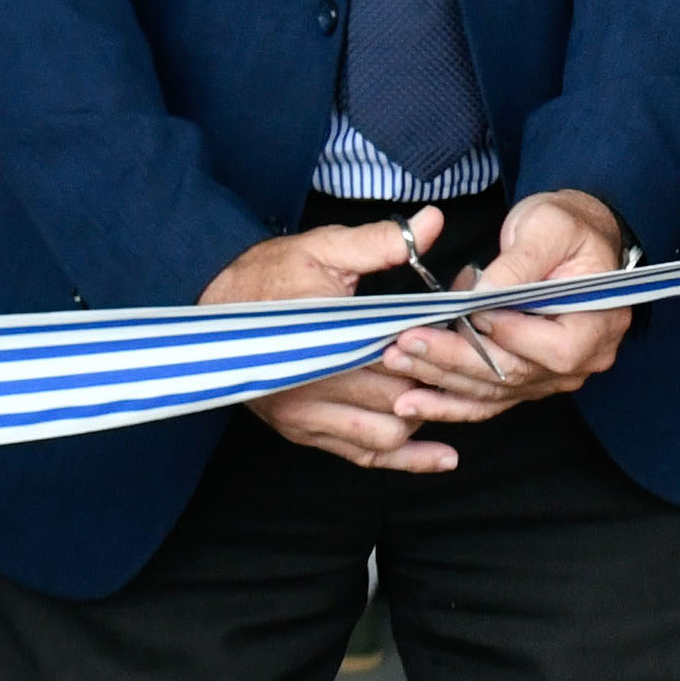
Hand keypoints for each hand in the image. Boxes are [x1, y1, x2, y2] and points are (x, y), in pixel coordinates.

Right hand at [211, 205, 459, 473]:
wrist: (211, 309)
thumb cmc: (267, 276)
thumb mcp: (322, 248)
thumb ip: (379, 241)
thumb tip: (432, 222)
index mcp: (326, 340)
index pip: (402, 353)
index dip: (440, 342)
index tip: (466, 327)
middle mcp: (314, 386)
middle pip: (399, 396)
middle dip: (437, 378)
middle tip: (468, 357)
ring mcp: (305, 415)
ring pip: (388, 433)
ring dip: (422, 414)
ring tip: (448, 389)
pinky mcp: (302, 432)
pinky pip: (362, 456)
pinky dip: (405, 458)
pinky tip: (442, 456)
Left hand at [369, 189, 633, 423]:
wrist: (570, 239)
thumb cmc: (567, 228)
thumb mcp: (548, 228)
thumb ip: (518, 264)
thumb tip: (482, 294)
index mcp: (599, 324)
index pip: (554, 349)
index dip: (509, 335)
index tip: (466, 313)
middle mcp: (582, 362)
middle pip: (515, 373)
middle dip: (456, 358)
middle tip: (407, 341)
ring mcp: (552, 377)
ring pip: (493, 390)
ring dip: (442, 378)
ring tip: (397, 362)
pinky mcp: (525, 381)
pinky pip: (486, 401)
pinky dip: (447, 403)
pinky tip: (411, 403)